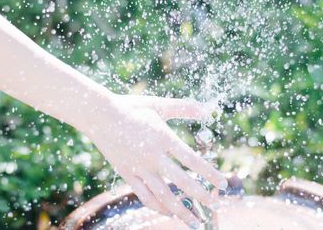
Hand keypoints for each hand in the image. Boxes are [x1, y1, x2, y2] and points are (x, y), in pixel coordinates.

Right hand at [86, 94, 226, 228]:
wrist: (99, 115)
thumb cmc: (132, 107)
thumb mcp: (159, 105)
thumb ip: (184, 108)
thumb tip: (208, 109)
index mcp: (163, 138)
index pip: (193, 161)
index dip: (210, 174)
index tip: (223, 184)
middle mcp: (153, 156)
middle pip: (182, 182)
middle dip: (202, 196)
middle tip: (216, 206)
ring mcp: (139, 168)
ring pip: (163, 195)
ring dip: (181, 210)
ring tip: (195, 222)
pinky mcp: (126, 174)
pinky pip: (144, 196)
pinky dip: (158, 207)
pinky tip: (169, 213)